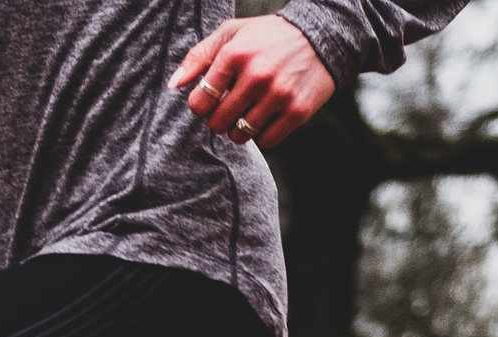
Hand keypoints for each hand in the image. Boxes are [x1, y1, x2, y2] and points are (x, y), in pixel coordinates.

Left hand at [167, 17, 335, 150]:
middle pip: (218, 123)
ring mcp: (279, 94)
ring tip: (247, 113)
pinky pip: (266, 142)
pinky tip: (266, 119)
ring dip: (239, 130)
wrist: (322, 36)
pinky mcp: (297, 111)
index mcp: (236, 54)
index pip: (200, 101)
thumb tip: (175, 85)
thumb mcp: (232, 34)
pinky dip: (262, 135)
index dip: (201, 106)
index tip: (211, 100)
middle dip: (219, 119)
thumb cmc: (268, 37)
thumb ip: (199, 56)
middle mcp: (257, 75)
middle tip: (230, 108)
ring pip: (240, 135)